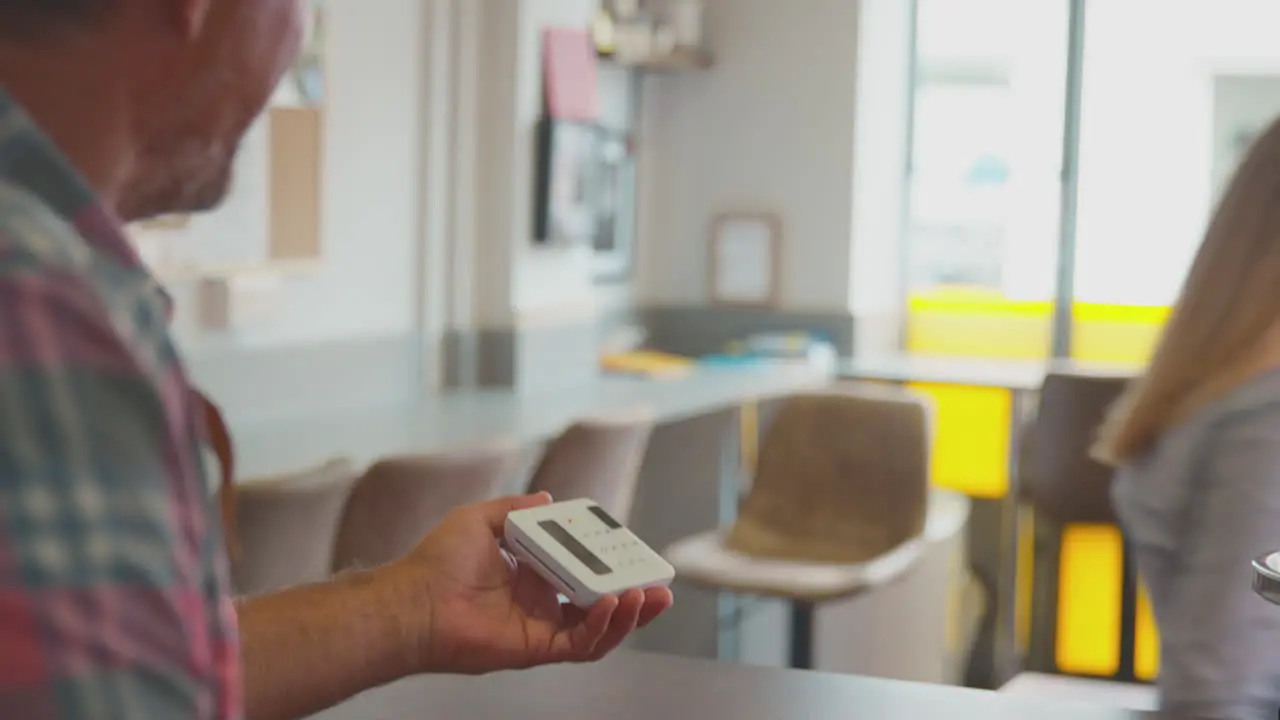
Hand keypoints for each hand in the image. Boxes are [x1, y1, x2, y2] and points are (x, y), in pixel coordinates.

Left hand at [387, 492, 673, 674]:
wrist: (415, 600)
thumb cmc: (437, 561)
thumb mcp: (479, 519)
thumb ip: (515, 508)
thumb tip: (548, 498)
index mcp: (532, 573)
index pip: (583, 569)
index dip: (611, 563)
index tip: (634, 550)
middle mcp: (541, 602)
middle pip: (600, 602)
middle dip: (635, 596)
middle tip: (660, 585)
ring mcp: (541, 627)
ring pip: (598, 628)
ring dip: (628, 615)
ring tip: (649, 596)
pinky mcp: (536, 648)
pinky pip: (580, 643)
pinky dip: (602, 627)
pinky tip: (614, 605)